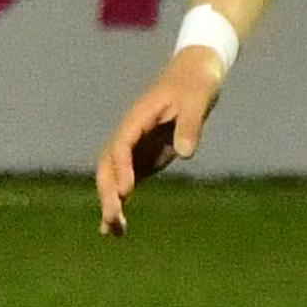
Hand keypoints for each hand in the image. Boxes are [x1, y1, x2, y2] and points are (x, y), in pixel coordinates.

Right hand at [94, 48, 225, 232]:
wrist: (196, 73)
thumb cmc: (197, 82)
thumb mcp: (198, 99)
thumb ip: (191, 125)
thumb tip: (185, 153)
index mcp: (139, 117)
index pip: (122, 144)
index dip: (121, 167)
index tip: (127, 191)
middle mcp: (130, 134)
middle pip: (109, 165)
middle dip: (108, 192)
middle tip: (113, 218)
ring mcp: (135, 147)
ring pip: (113, 177)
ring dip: (110, 203)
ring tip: (112, 233)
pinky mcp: (144, 157)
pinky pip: (127, 183)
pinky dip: (120, 204)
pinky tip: (116, 229)